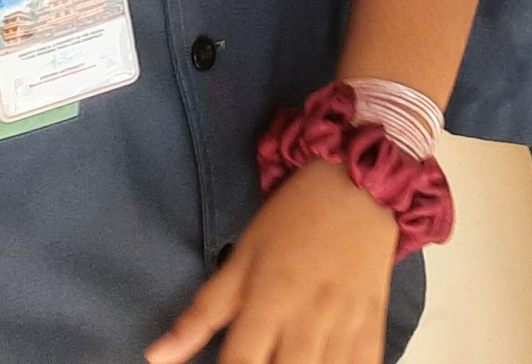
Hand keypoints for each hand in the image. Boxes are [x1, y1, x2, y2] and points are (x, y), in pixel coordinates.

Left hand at [144, 157, 396, 363]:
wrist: (362, 185)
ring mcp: (348, 322)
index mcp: (270, 299)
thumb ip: (200, 314)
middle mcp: (310, 317)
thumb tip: (155, 357)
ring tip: (286, 363)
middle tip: (260, 362)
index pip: (239, 363)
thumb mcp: (241, 258)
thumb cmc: (293, 220)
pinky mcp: (376, 322)